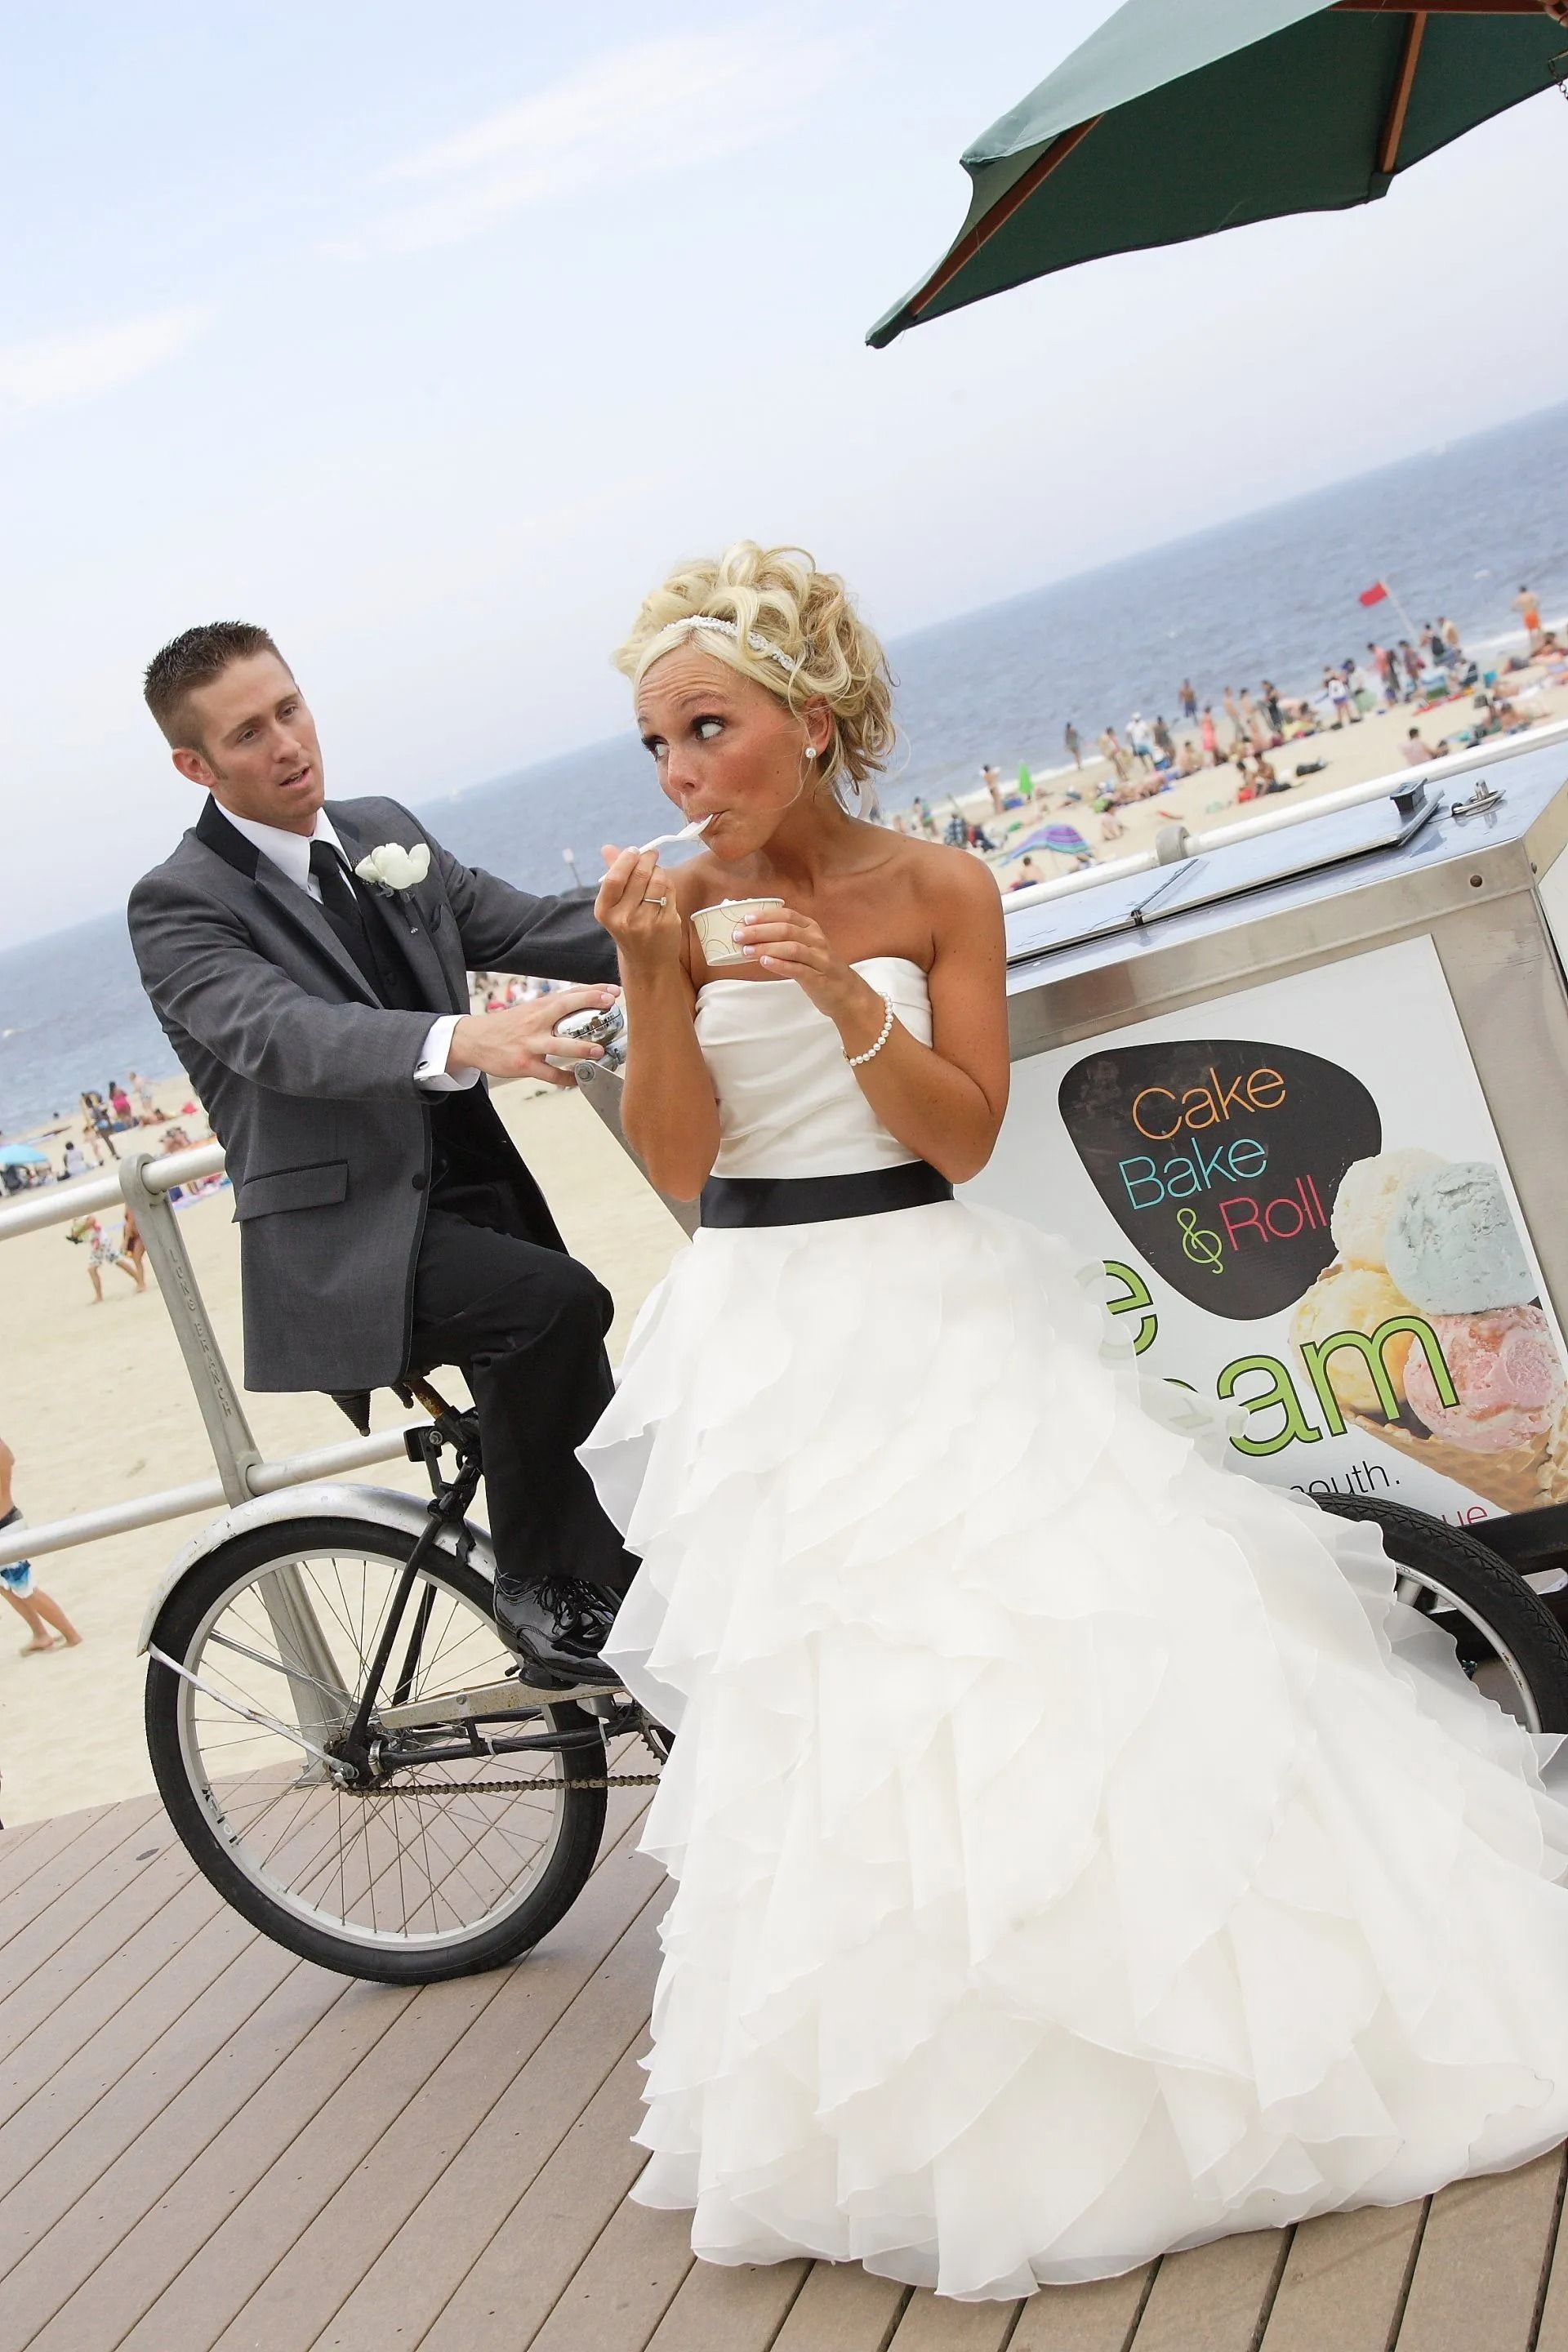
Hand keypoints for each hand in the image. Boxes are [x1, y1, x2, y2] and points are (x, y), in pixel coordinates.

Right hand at [446, 985, 620, 1088]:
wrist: (474, 1040)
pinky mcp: (524, 1064)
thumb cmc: (505, 1026)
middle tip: (610, 1004)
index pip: (568, 994)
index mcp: (538, 1007)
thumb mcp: (528, 1011)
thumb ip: (552, 1008)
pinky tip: (578, 1080)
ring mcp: (530, 1044)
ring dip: (580, 1048)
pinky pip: (549, 1074)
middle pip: (564, 1008)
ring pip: (558, 1045)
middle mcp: (535, 1022)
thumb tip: (581, 1004)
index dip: (592, 990)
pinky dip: (566, 1079)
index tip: (612, 990)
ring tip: (599, 1051)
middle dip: (588, 1004)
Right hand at [595, 845, 680, 968]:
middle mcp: (623, 918)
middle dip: (647, 859)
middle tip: (651, 854)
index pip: (615, 878)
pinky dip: (668, 884)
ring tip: (656, 873)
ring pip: (658, 880)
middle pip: (639, 875)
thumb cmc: (629, 928)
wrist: (647, 962)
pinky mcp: (666, 923)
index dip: (626, 859)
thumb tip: (607, 848)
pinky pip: (670, 891)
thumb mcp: (614, 906)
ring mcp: (646, 922)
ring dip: (659, 870)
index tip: (634, 851)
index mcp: (605, 911)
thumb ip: (613, 874)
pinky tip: (664, 888)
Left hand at [732, 906, 862, 1022]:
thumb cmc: (820, 968)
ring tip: (746, 950)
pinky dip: (779, 964)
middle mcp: (816, 940)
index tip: (745, 919)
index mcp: (811, 928)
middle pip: (786, 930)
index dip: (765, 916)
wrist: (846, 993)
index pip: (787, 915)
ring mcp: (819, 959)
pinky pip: (797, 969)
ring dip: (766, 948)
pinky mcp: (818, 978)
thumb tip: (751, 936)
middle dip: (759, 931)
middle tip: (738, 936)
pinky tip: (764, 962)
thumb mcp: (806, 947)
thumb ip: (784, 939)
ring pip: (791, 948)